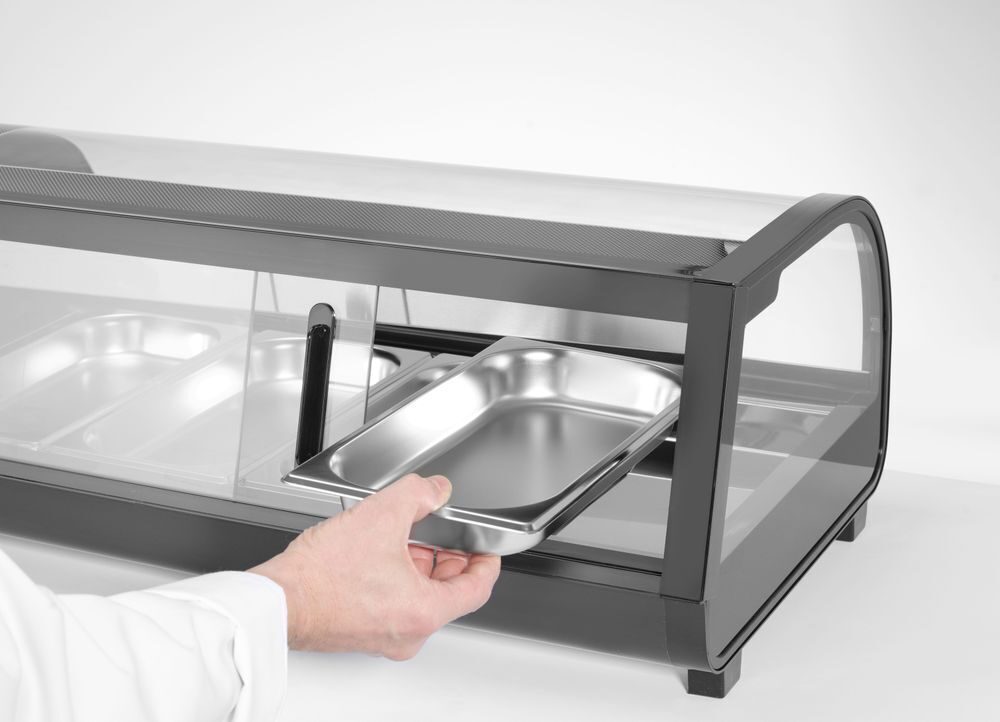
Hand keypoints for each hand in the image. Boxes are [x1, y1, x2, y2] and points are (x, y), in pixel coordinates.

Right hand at [250, 473, 500, 658]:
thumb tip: (435, 489)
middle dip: (445, 556)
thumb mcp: (381, 515)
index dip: (486, 560)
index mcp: (424, 612)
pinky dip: (394, 578)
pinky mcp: (362, 633)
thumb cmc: (321, 575)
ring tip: (401, 536)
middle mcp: (408, 633)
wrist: (277, 600)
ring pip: (419, 596)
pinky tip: (377, 553)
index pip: (477, 589)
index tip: (486, 547)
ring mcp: (384, 637)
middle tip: (438, 531)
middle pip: (448, 591)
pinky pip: (394, 603)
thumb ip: (417, 494)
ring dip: (417, 564)